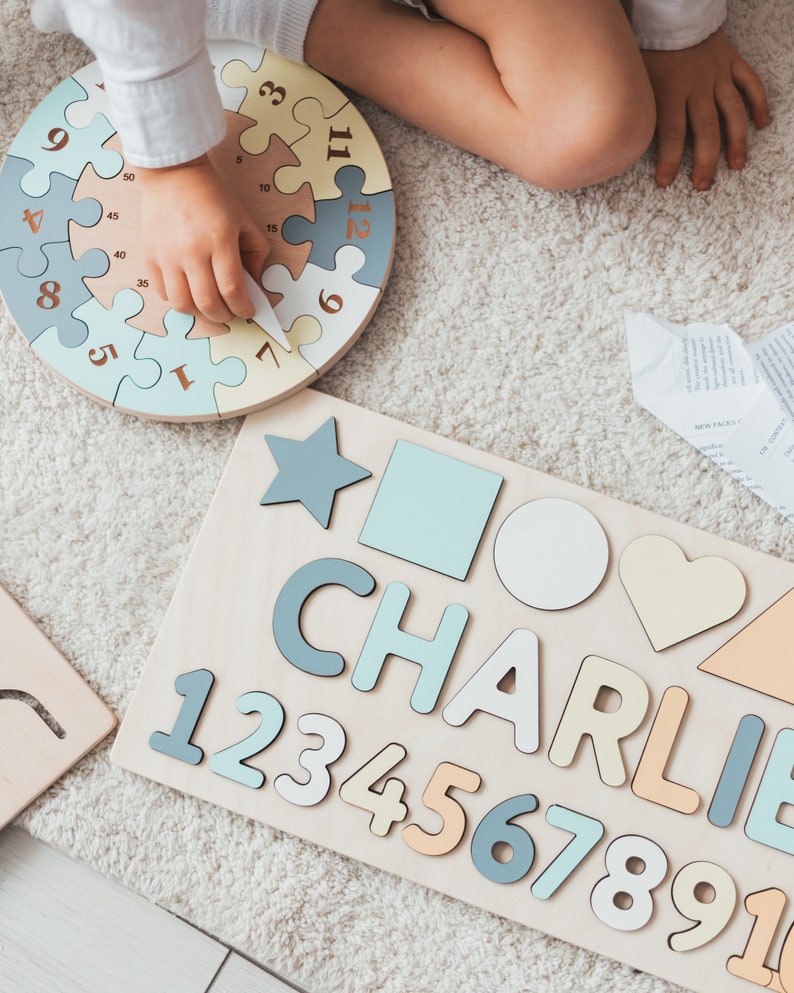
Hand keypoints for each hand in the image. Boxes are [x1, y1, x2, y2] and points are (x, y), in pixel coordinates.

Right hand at [138, 155, 270, 323]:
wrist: (173, 174)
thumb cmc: (212, 196)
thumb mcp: (244, 219)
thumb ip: (256, 252)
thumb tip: (254, 281)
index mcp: (219, 241)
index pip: (232, 290)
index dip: (243, 308)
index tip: (248, 311)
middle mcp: (191, 251)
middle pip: (207, 303)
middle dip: (223, 316)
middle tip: (230, 313)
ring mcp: (167, 255)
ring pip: (182, 304)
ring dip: (199, 313)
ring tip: (207, 307)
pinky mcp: (150, 256)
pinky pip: (162, 292)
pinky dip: (177, 299)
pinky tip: (188, 292)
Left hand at [641, 28, 768, 190]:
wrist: (672, 12)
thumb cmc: (649, 49)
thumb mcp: (636, 81)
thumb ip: (639, 109)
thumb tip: (625, 141)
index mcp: (670, 91)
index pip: (670, 134)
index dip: (668, 161)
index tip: (665, 183)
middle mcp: (697, 86)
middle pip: (705, 130)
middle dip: (705, 161)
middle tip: (703, 185)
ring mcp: (718, 74)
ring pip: (732, 112)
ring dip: (736, 141)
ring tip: (737, 165)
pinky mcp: (733, 62)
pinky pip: (751, 83)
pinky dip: (759, 103)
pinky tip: (762, 124)